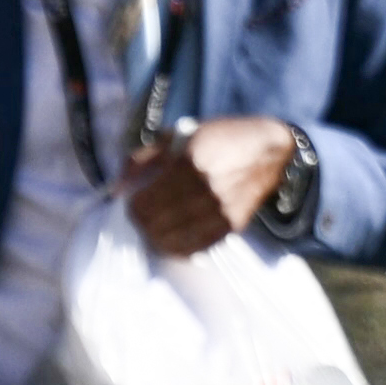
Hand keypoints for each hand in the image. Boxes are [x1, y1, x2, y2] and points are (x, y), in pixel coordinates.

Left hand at [125, 116, 304, 255]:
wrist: (270, 151)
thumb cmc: (221, 138)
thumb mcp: (178, 136)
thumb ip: (142, 160)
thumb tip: (115, 190)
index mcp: (188, 162)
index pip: (144, 204)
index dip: (132, 208)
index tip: (133, 203)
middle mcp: (204, 189)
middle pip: (154, 225)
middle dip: (142, 223)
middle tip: (143, 216)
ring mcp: (219, 210)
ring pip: (171, 241)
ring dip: (157, 237)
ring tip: (156, 227)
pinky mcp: (230, 226)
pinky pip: (193, 248)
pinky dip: (177, 247)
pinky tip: (174, 236)